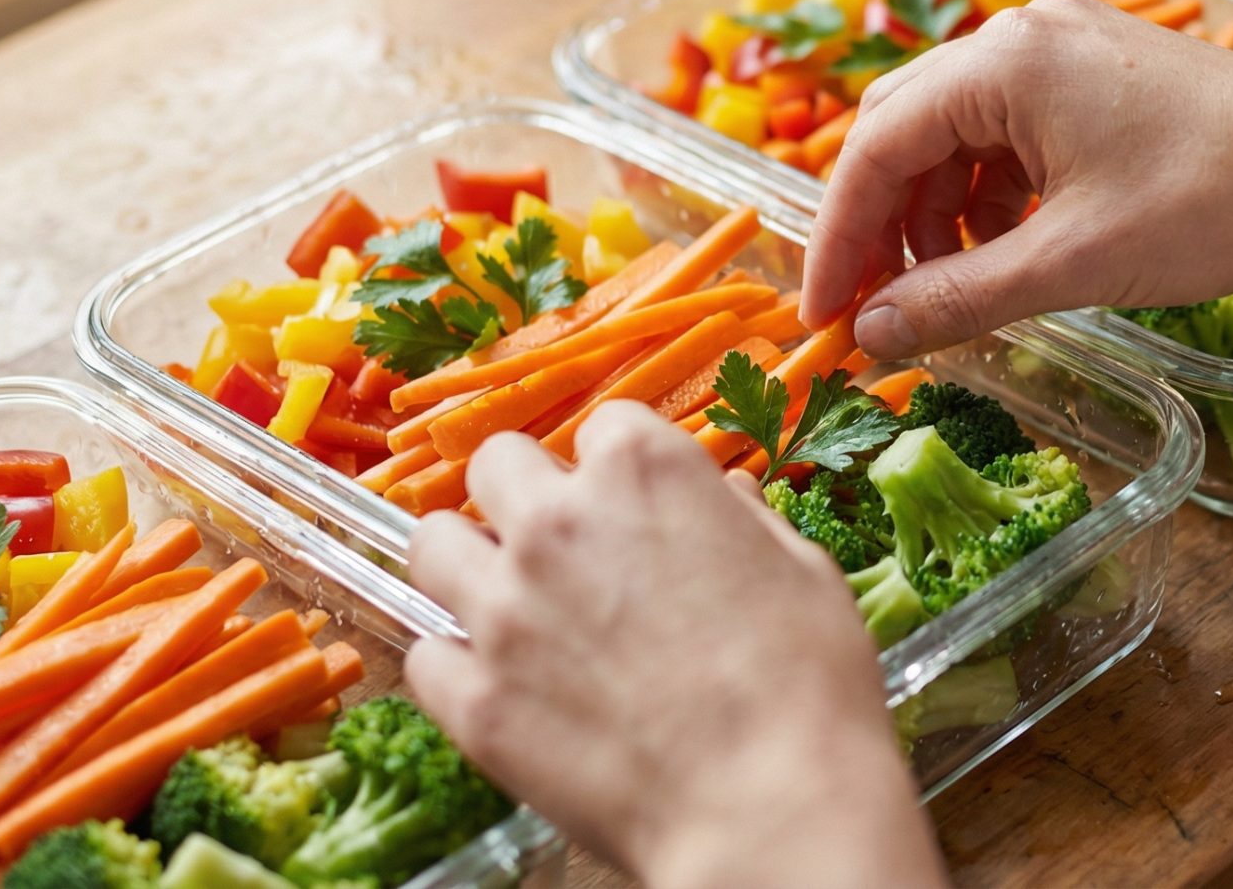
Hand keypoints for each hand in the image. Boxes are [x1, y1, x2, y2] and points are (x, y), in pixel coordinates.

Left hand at [404, 406, 944, 888]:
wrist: (767, 805)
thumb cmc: (807, 686)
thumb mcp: (803, 571)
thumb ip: (745, 521)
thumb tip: (725, 499)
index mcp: (644, 472)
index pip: (603, 427)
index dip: (619, 467)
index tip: (632, 503)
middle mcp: (557, 523)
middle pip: (495, 464)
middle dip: (524, 495)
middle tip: (560, 545)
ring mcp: (503, 611)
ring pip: (432, 545)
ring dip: (468, 564)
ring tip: (508, 604)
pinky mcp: (473, 698)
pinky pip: (425, 656)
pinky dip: (457, 666)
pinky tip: (501, 685)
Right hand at [801, 0, 1232, 357]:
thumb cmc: (1217, 203)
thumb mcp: (1074, 263)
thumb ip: (961, 298)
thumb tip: (874, 333)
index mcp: (1005, 60)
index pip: (875, 146)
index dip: (839, 237)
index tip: (824, 313)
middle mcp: (1026, 33)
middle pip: (906, 128)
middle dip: (882, 223)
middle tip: (872, 307)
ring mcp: (1067, 45)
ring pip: (959, 133)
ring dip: (940, 213)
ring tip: (951, 291)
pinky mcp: (1102, 71)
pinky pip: (1013, 130)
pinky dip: (994, 194)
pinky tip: (1009, 251)